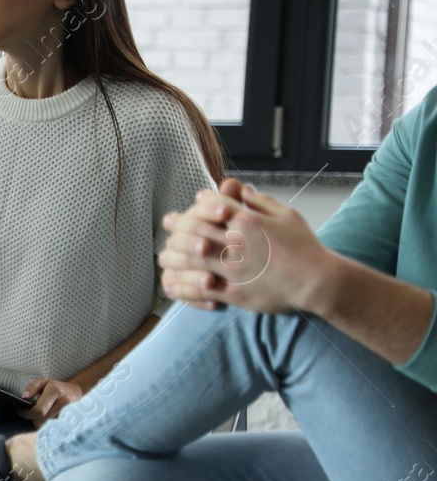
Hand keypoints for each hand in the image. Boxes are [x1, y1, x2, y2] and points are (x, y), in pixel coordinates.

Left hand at [19, 377, 84, 427]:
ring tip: (39, 414)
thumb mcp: (43, 382)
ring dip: (40, 422)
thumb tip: (24, 397)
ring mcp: (69, 413)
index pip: (39, 410)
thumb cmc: (56, 387)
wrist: (76, 392)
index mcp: (56, 391)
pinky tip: (46, 418)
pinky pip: (53, 428)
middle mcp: (64, 403)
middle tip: (29, 413)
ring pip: (47, 426)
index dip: (27, 413)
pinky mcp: (70, 421)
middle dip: (32, 419)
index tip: (20, 412)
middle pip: (42, 421)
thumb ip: (32, 387)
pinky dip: (47, 425)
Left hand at [159, 179, 334, 313]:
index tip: (188, 206)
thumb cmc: (305, 247)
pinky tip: (172, 285)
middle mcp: (235, 244)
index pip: (211, 208)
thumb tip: (239, 188)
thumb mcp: (286, 215)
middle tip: (167, 225)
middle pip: (194, 232)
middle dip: (176, 228)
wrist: (318, 281)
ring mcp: (232, 269)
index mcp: (247, 222)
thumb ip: (260, 201)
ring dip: (172, 257)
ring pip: (190, 261)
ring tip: (163, 257)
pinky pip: (200, 290)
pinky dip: (183, 287)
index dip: (196, 206)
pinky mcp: (233, 292)